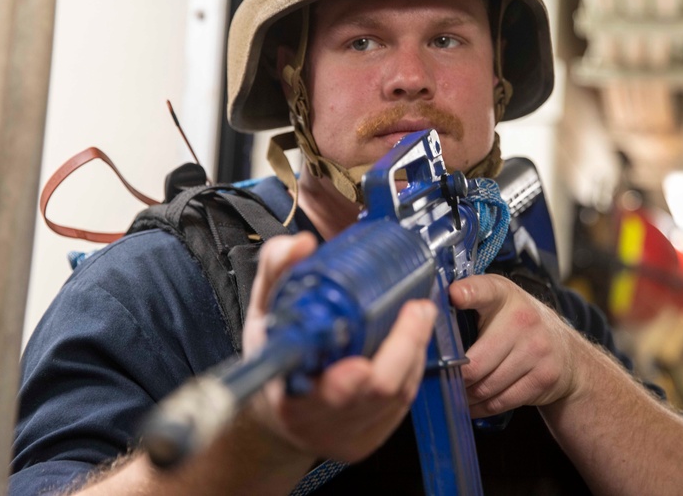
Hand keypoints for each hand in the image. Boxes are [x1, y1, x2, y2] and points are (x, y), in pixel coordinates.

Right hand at [242, 233, 436, 462]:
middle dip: (403, 347)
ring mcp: (349, 434)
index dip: (344, 383)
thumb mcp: (263, 314)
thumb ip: (278, 272)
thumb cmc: (275, 361)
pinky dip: (411, 368)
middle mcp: (320, 422)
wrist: (278, 414)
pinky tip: (411, 343)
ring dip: (414, 352)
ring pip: (396, 396)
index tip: (360, 364)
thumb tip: (302, 244)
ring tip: (419, 316)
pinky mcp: (371, 437)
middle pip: (374, 392)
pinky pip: (403, 403)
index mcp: (288, 397)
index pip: (319, 396)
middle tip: (417, 310)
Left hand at [449, 274, 582, 417]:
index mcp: (503, 295)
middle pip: (475, 362)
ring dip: (466, 395)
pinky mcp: (543, 377)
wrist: (568, 354)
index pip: (484, 290)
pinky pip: (501, 401)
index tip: (453, 296)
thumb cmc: (519, 325)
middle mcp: (522, 319)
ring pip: (486, 386)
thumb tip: (425, 318)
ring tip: (457, 393)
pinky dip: (481, 407)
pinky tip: (473, 403)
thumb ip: (469, 302)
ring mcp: (536, 350)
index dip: (467, 293)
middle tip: (442, 381)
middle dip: (455, 377)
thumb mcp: (499, 302)